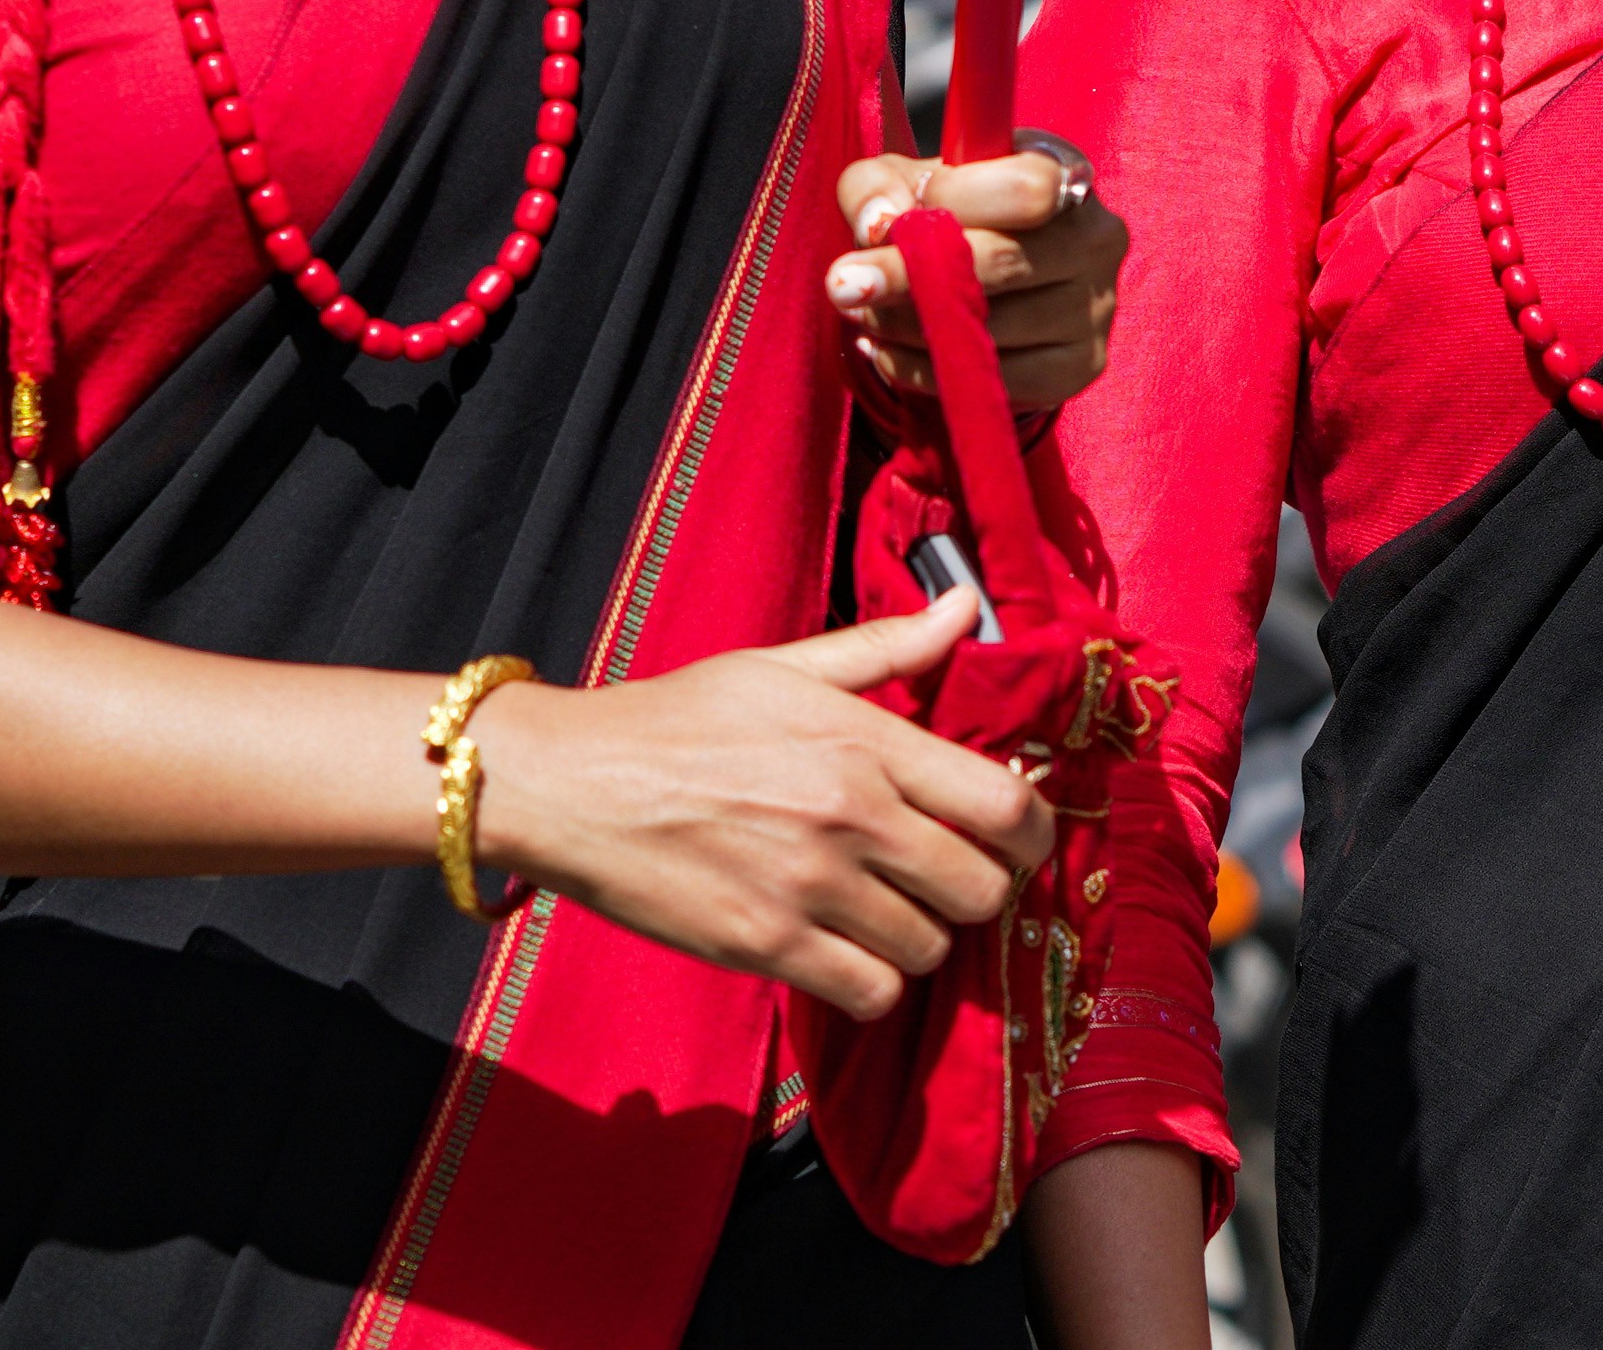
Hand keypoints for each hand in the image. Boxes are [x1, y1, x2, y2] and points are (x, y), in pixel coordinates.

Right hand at [463, 601, 1059, 1018]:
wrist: (568, 782)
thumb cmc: (678, 718)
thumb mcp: (786, 666)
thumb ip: (888, 649)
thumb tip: (968, 609)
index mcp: (865, 742)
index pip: (1006, 804)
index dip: (1034, 834)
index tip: (1021, 842)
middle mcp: (851, 816)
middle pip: (982, 889)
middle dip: (977, 891)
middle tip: (945, 881)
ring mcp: (809, 887)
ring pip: (929, 948)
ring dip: (919, 937)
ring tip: (884, 912)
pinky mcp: (764, 946)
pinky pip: (870, 993)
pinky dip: (871, 982)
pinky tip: (846, 952)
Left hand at [827, 142, 1128, 416]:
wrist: (1001, 280)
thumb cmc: (952, 214)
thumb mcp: (906, 183)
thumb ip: (876, 184)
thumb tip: (878, 225)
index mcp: (1065, 173)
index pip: (1026, 187)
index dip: (951, 203)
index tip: (887, 220)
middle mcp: (1097, 239)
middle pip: (1004, 261)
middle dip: (908, 273)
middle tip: (841, 285)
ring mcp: (1095, 308)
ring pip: (992, 326)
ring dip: (906, 325)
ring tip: (863, 314)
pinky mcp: (1079, 367)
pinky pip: (994, 378)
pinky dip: (925, 369)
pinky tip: (890, 350)